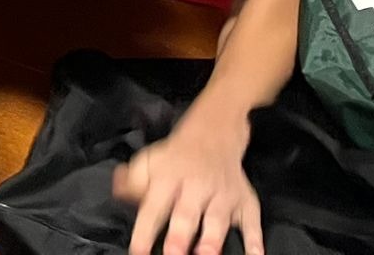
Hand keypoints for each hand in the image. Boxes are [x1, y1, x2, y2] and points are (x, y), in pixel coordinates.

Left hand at [112, 120, 260, 254]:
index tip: (139, 252)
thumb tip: (118, 194)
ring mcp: (223, 194)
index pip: (154, 207)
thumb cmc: (177, 156)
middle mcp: (196, 186)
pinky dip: (256, 240)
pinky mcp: (245, 200)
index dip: (145, 231)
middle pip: (186, 214)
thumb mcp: (150, 161)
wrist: (214, 132)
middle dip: (180, 238)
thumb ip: (132, 181)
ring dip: (212, 240)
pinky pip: (252, 221)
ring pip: (217, 219)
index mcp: (169, 178)